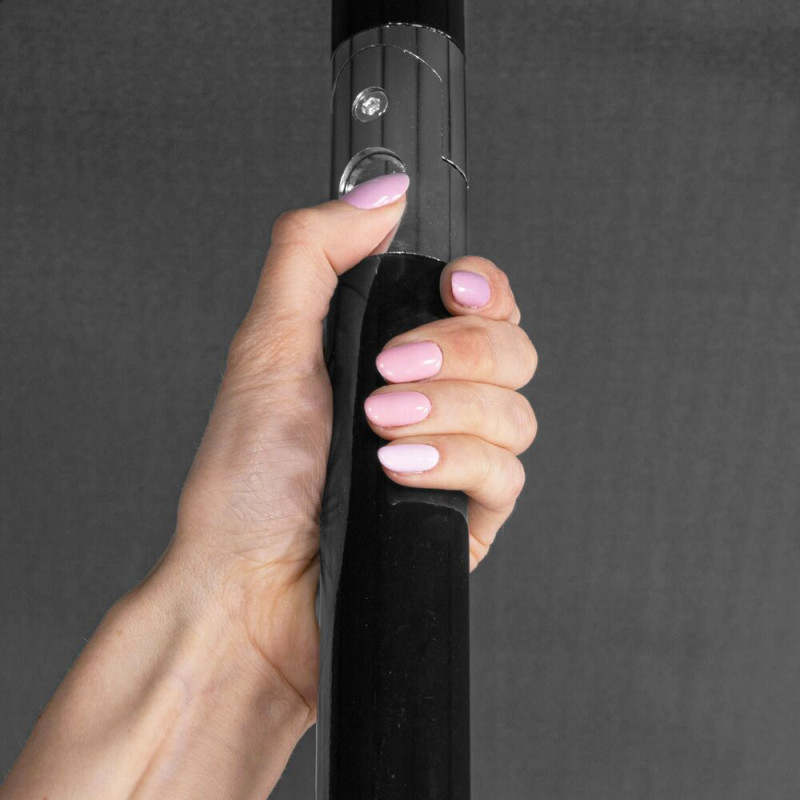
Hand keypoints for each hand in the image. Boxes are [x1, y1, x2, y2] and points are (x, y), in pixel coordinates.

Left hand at [152, 176, 537, 723]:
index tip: (453, 289)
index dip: (483, 287)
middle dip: (458, 351)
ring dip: (449, 411)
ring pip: (516, 409)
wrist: (249, 586)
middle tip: (389, 372)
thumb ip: (316, 252)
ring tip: (380, 430)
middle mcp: (432, 400)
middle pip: (512, 346)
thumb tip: (383, 191)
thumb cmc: (247, 479)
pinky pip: (507, 474)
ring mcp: (456, 459)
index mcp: (392, 352)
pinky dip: (455, 464)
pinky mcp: (468, 515)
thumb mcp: (266, 344)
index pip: (479, 300)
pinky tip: (400, 472)